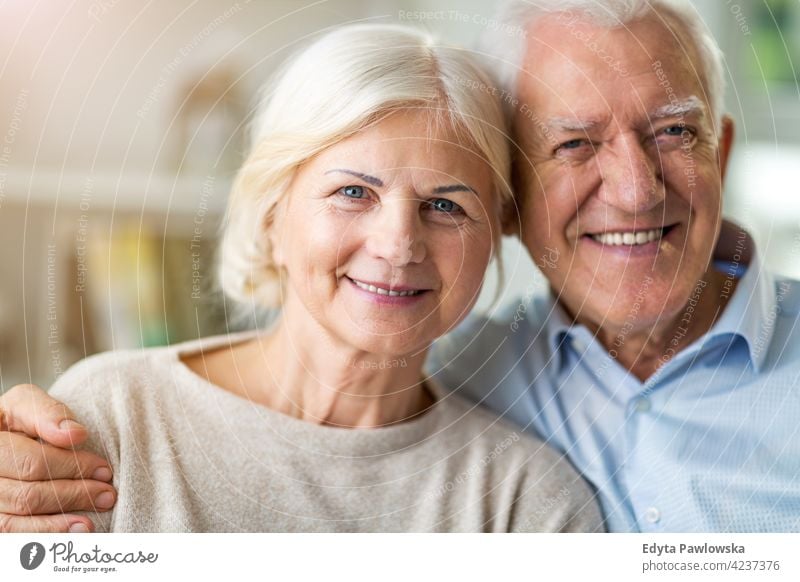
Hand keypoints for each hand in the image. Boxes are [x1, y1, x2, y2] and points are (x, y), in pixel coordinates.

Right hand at [0, 384, 115, 531]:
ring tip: (92, 523)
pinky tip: (67, 535)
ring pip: (15, 522)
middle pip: (26, 496)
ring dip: (58, 525)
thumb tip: (76, 435)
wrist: (1, 440)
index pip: (31, 463)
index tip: (105, 470)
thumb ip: (47, 413)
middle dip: (73, 495)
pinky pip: (10, 538)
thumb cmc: (15, 420)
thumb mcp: (25, 404)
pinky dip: (40, 537)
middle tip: (107, 495)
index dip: (72, 467)